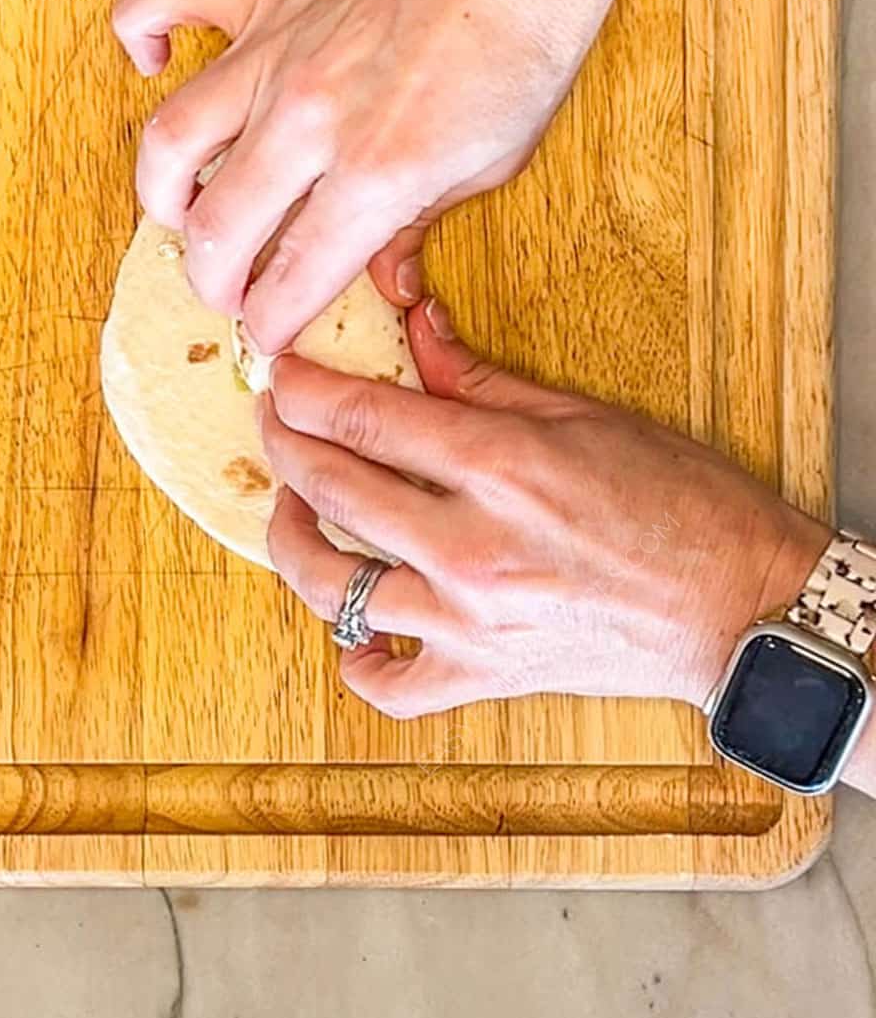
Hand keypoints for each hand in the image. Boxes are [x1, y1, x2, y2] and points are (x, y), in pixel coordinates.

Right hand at [113, 0, 624, 350]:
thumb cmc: (528, 34)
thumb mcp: (494, 161)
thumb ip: (419, 224)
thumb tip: (384, 278)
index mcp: (377, 173)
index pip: (291, 281)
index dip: (272, 326)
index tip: (270, 336)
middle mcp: (310, 117)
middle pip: (215, 228)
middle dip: (212, 280)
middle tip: (228, 287)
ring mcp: (278, 46)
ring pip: (170, 138)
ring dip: (162, 191)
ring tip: (184, 208)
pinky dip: (140, 32)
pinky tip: (156, 63)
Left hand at [260, 299, 829, 717]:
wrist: (742, 606)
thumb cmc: (682, 506)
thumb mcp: (584, 417)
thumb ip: (481, 382)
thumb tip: (417, 334)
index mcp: (500, 467)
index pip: (361, 418)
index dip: (302, 389)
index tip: (281, 373)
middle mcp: (470, 547)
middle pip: (331, 488)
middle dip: (284, 443)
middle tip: (275, 421)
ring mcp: (470, 621)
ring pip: (333, 587)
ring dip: (296, 540)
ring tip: (295, 512)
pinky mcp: (483, 674)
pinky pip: (388, 683)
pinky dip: (359, 658)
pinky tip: (357, 627)